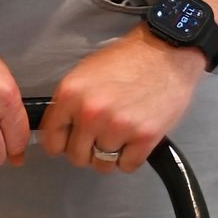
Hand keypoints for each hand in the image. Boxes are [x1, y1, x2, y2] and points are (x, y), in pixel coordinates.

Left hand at [39, 28, 204, 172]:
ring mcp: (118, 127)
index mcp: (71, 94)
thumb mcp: (86, 72)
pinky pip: (127, 166)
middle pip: (76, 156)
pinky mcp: (144, 137)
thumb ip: (70, 103)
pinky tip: (134, 140)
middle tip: (99, 138)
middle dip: (87, 151)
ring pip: (102, 165)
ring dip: (110, 155)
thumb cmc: (129, 59)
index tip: (69, 142)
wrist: (166, 52)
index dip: (61, 143)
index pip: (51, 140)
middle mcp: (91, 113)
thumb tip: (61, 128)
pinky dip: (131, 158)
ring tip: (119, 137)